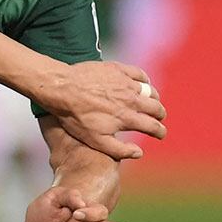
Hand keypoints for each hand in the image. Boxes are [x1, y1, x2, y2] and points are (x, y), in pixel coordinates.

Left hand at [34, 61, 165, 160]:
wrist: (61, 89)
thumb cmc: (75, 117)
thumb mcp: (95, 140)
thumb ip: (119, 150)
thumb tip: (140, 153)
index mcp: (126, 118)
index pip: (153, 126)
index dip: (160, 132)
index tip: (160, 134)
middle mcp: (130, 99)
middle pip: (156, 107)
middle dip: (160, 115)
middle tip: (158, 118)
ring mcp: (125, 83)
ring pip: (150, 90)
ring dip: (154, 98)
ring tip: (152, 102)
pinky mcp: (118, 69)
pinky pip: (139, 74)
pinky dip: (145, 80)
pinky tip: (142, 84)